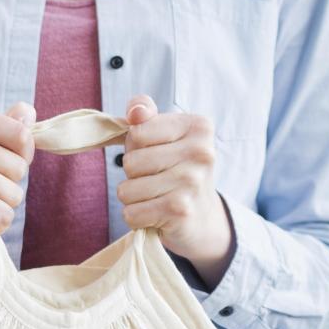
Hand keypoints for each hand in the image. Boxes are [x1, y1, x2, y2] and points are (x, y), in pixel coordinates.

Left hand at [118, 95, 234, 275]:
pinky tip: (156, 215)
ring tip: (157, 197)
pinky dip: (136, 218)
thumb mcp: (165, 136)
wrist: (202, 218)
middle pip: (130, 162)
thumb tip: (136, 111)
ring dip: (133, 199)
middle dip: (133, 175)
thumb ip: (146, 117)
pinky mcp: (179, 211)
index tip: (156, 154)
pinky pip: (131, 213)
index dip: (135, 147)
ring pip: (126, 190)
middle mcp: (200, 152)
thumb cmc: (176, 170)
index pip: (137, 132)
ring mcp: (192, 182)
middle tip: (157, 180)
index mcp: (198, 126)